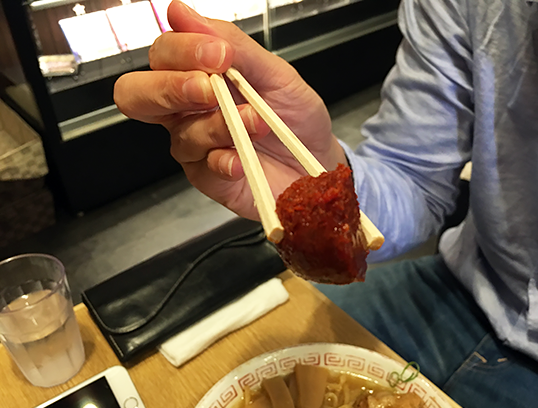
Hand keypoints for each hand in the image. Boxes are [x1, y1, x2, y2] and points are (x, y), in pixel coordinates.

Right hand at [114, 0, 346, 219]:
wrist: (318, 159)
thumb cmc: (295, 117)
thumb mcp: (275, 73)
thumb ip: (232, 44)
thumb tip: (181, 11)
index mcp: (197, 76)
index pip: (162, 54)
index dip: (181, 50)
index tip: (218, 53)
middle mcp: (186, 111)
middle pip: (136, 94)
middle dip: (169, 87)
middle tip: (209, 88)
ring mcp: (195, 146)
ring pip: (181, 132)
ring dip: (220, 124)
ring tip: (257, 122)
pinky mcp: (207, 178)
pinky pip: (202, 168)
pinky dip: (225, 160)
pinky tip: (244, 159)